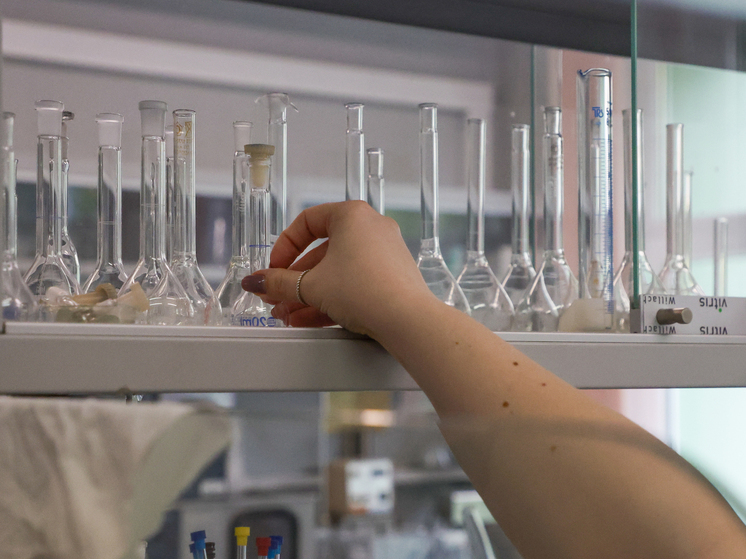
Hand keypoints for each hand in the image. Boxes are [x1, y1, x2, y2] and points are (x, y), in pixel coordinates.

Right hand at [242, 201, 431, 335]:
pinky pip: (355, 283)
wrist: (406, 320)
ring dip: (309, 294)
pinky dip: (332, 298)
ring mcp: (384, 253)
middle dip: (295, 280)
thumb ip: (278, 283)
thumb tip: (255, 282)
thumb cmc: (362, 290)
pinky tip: (310, 320)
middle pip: (321, 253)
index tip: (274, 270)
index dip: (284, 247)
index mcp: (352, 215)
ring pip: (337, 272)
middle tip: (276, 298)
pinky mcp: (392, 277)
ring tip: (288, 316)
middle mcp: (371, 228)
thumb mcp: (311, 286)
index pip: (307, 222)